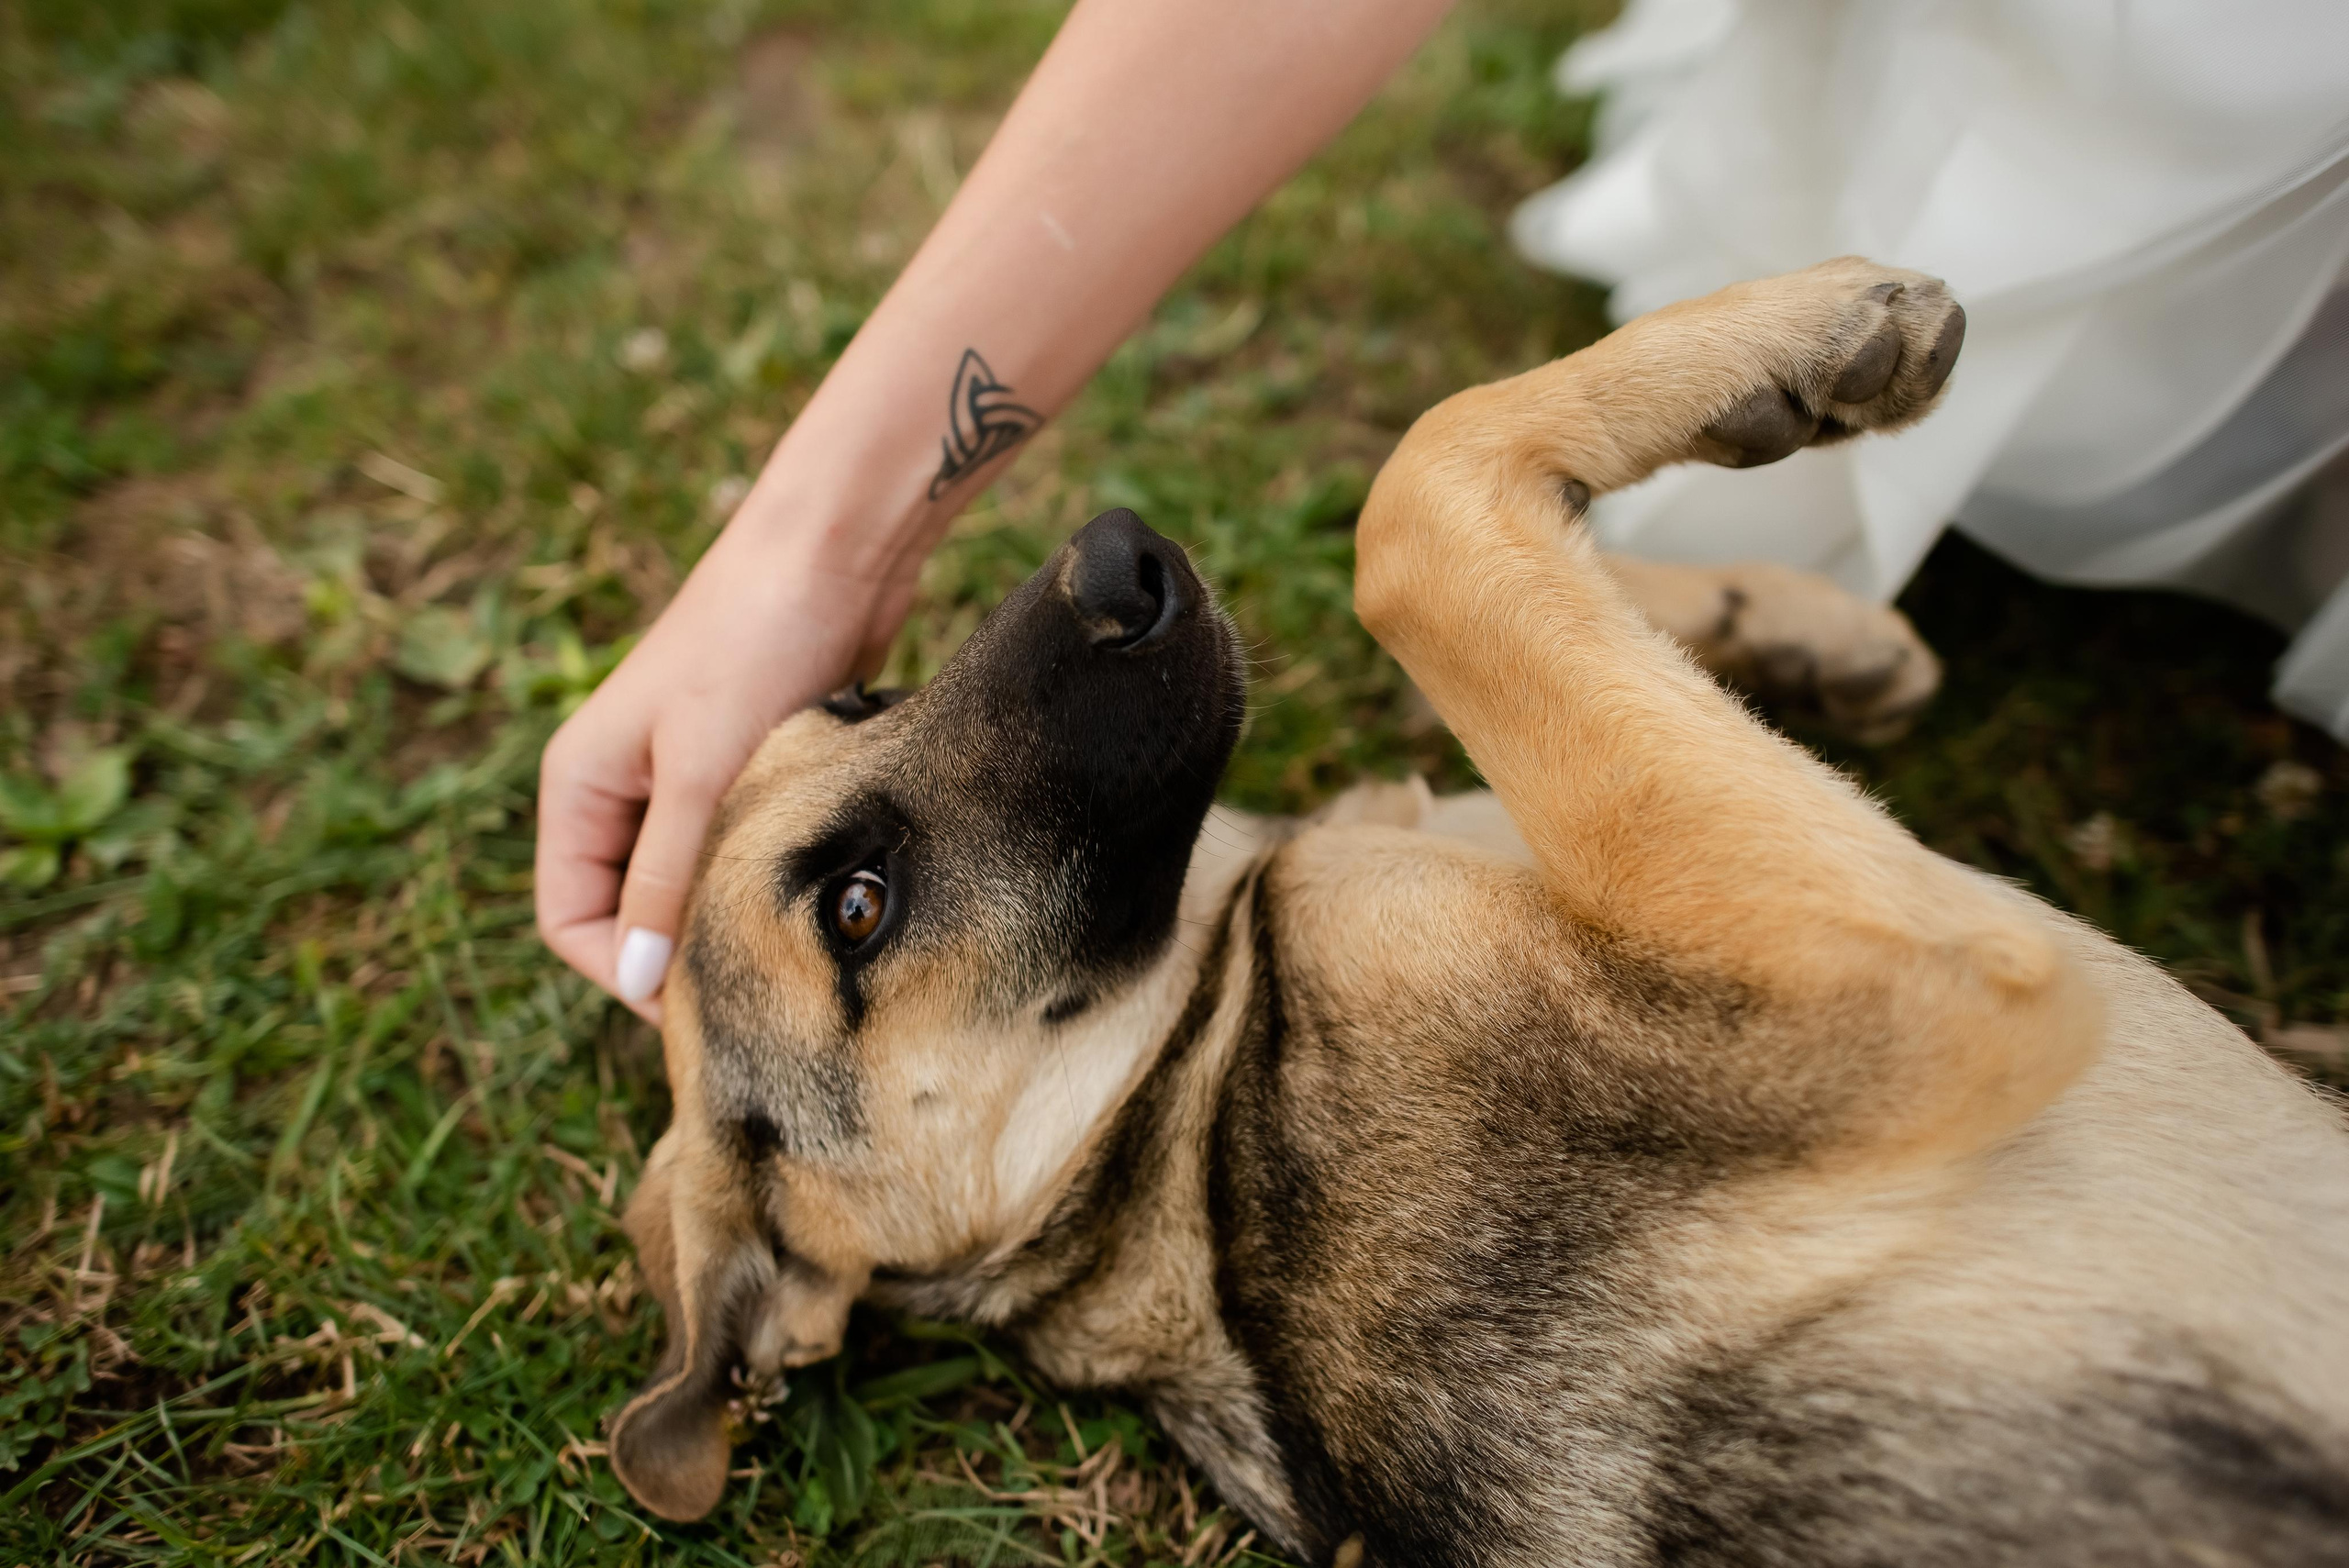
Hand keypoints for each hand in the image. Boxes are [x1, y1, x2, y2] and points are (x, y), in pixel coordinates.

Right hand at [534, 517, 914, 1022]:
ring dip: (723, 914)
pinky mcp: (742, 767)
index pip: (569, 920)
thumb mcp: (704, 774)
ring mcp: (680, 777)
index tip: (704, 1003)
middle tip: (756, 985)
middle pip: (625, 910)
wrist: (833, 552)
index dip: (624, 972)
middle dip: (676, 951)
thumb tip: (640, 982)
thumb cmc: (756, 642)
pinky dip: (756, 875)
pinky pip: (732, 850)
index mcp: (577, 783)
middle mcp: (617, 785)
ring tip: (782, 941)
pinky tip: (804, 894)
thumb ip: (667, 879)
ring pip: (685, 883)